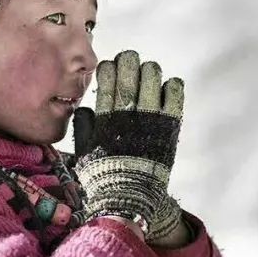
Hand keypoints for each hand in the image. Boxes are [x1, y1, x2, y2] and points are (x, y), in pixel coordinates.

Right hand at [72, 50, 183, 238]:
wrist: (130, 196)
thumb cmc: (104, 175)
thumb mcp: (84, 150)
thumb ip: (83, 127)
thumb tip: (84, 108)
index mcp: (106, 115)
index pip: (107, 78)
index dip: (109, 67)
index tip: (110, 66)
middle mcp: (128, 112)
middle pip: (130, 71)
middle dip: (129, 61)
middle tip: (130, 60)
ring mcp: (151, 116)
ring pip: (152, 76)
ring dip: (149, 70)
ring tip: (148, 73)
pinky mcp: (170, 124)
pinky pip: (174, 93)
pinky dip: (172, 86)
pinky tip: (167, 86)